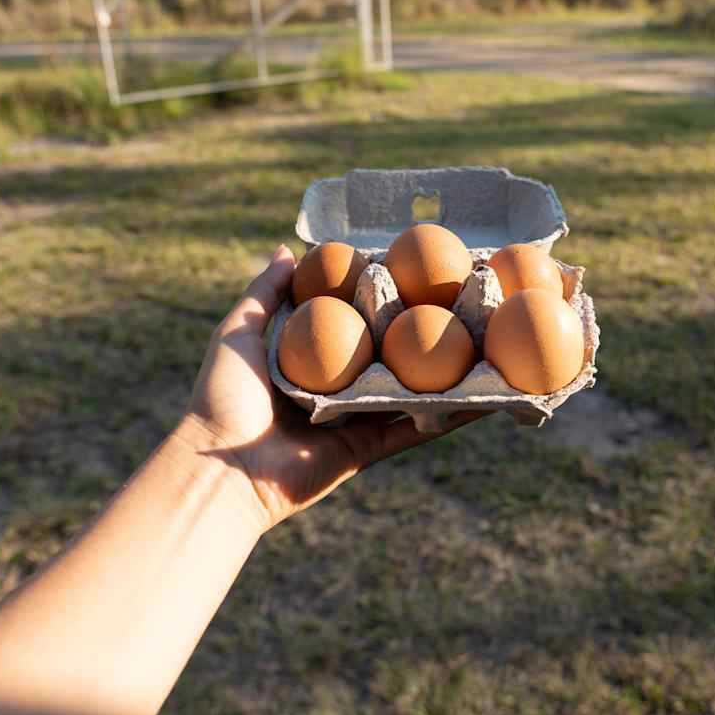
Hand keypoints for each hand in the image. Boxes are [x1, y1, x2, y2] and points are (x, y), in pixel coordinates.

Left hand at [178, 245, 481, 530]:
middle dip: (431, 337)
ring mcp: (355, 420)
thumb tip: (289, 250)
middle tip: (469, 308)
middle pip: (394, 356)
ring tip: (493, 351)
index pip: (359, 323)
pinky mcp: (367, 450)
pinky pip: (414, 430)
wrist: (221, 465)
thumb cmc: (223, 395)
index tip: (421, 274)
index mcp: (312, 359)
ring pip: (414, 393)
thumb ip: (265, 294)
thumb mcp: (238, 332)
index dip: (388, 300)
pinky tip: (488, 400)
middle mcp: (339, 388)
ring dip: (452, 377)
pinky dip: (451, 418)